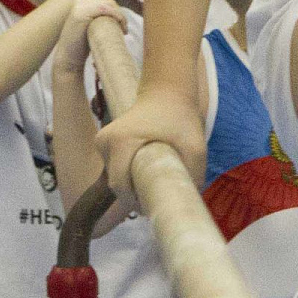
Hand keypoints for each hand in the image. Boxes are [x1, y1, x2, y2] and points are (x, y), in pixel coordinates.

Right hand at [55, 0, 124, 74]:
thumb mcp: (92, 28)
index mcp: (82, 4)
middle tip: (125, 30)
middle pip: (109, 3)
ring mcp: (79, 7)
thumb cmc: (82, 47)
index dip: (118, 13)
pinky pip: (105, 9)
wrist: (69, 58)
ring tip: (123, 31)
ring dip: (120, 16)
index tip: (123, 27)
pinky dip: (116, 16)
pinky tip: (121, 28)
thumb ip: (100, 18)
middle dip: (120, 15)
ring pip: (109, 5)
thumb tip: (118, 14)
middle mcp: (80, 3)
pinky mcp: (81, 13)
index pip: (107, 3)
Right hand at [96, 89, 203, 203]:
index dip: (136, 201)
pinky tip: (144, 166)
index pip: (120, 185)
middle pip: (115, 183)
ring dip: (131, 183)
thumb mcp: (195, 148)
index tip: (154, 205)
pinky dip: (128, 172)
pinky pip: (114, 167)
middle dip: (134, 195)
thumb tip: (187, 202)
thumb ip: (193, 175)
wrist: (167, 92)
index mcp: (121, 141)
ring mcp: (101, 140)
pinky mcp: (103, 141)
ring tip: (153, 177)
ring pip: (114, 176)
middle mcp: (105, 141)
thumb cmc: (182, 118)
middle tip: (157, 196)